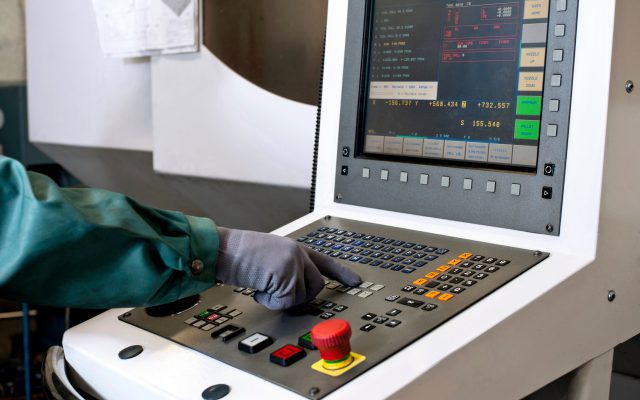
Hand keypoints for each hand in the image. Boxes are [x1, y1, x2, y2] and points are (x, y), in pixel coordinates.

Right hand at [215, 227, 361, 309]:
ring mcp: (293, 264)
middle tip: (278, 293)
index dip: (342, 272)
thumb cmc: (240, 254)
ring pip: (302, 296)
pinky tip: (259, 289)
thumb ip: (289, 268)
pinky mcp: (286, 276)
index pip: (324, 261)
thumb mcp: (271, 256)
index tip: (356, 282)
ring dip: (282, 299)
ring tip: (264, 286)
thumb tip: (299, 291)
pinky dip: (270, 302)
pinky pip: (286, 303)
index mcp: (295, 248)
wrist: (225, 250)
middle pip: (317, 285)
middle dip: (300, 296)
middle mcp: (298, 253)